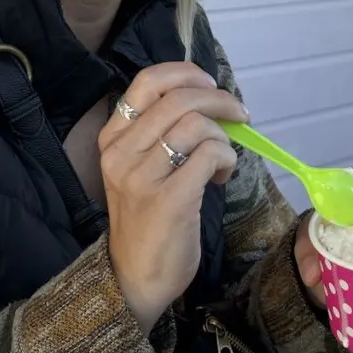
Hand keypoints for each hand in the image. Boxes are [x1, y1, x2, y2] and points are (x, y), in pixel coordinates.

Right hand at [98, 62, 248, 334]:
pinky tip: (221, 177)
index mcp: (113, 138)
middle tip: (240, 114)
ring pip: (197, 125)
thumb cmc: (147, 219)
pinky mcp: (169, 199)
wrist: (135, 279)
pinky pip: (211, 154)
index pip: (146, 82)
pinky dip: (227, 159)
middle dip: (219, 100)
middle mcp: (121, 153)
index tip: (209, 83)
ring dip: (224, 137)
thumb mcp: (140, 168)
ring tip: (223, 160)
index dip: (185, 73)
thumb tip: (211, 100)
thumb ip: (163, 133)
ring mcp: (142, 176)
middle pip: (179, 99)